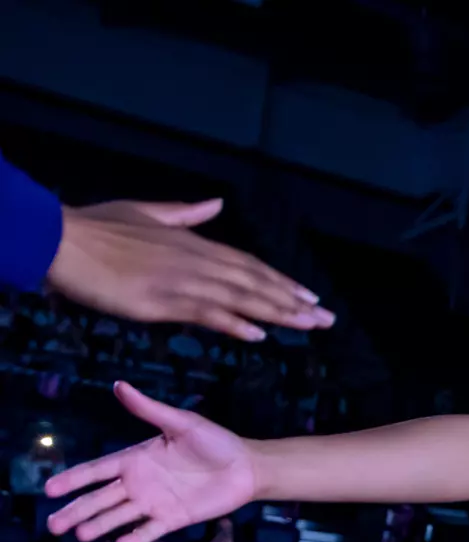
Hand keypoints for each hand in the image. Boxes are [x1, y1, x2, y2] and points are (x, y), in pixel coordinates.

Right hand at [44, 383, 257, 541]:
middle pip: (100, 499)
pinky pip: (151, 530)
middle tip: (52, 525)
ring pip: (120, 516)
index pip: (97, 471)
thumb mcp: (181, 423)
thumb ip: (149, 409)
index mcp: (136, 459)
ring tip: (79, 534)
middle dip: (77, 510)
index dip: (73, 480)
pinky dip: (136, 537)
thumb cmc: (215, 442)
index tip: (50, 489)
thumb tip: (119, 385)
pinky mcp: (174, 518)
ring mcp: (155, 502)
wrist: (247, 467)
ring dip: (99, 525)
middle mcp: (139, 483)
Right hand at [47, 199, 333, 340]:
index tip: (308, 296)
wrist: (62, 240)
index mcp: (195, 243)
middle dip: (294, 301)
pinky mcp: (163, 300)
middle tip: (327, 318)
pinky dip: (235, 322)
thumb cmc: (98, 228)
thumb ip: (186, 214)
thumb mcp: (147, 214)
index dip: (281, 282)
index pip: (249, 265)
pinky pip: (208, 312)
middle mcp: (197, 260)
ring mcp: (182, 280)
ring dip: (278, 312)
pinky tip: (259, 333)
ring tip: (310, 325)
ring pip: (241, 297)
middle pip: (256, 282)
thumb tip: (216, 204)